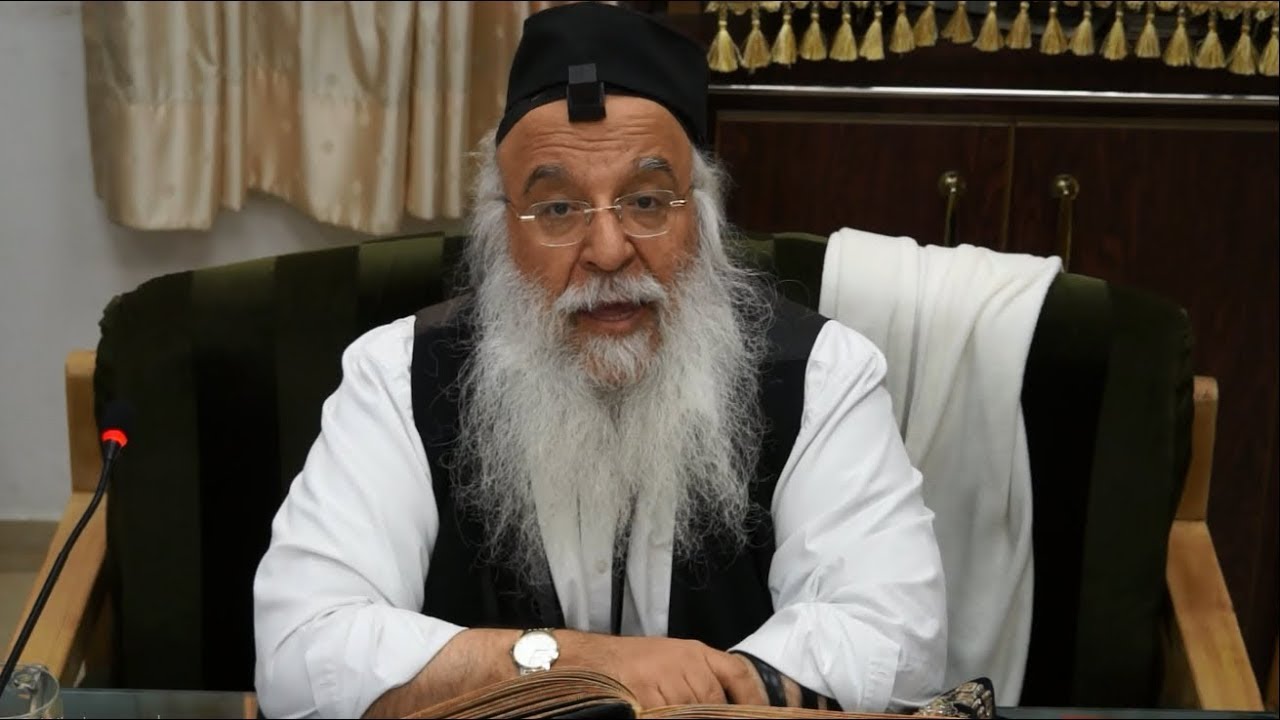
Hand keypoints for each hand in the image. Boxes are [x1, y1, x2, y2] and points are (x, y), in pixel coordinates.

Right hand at [557, 632, 767, 708]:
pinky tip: (657, 712)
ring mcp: (665, 681)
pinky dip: (664, 715)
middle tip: (699, 714)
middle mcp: (684, 663)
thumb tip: (727, 705)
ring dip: (684, 715)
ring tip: (667, 709)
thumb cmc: (630, 663)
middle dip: (710, 713)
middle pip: (713, 702)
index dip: (750, 697)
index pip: (736, 673)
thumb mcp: (673, 659)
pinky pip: (667, 716)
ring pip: (691, 711)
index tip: (757, 712)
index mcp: (695, 652)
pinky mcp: (646, 699)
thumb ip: (701, 678)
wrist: (591, 663)